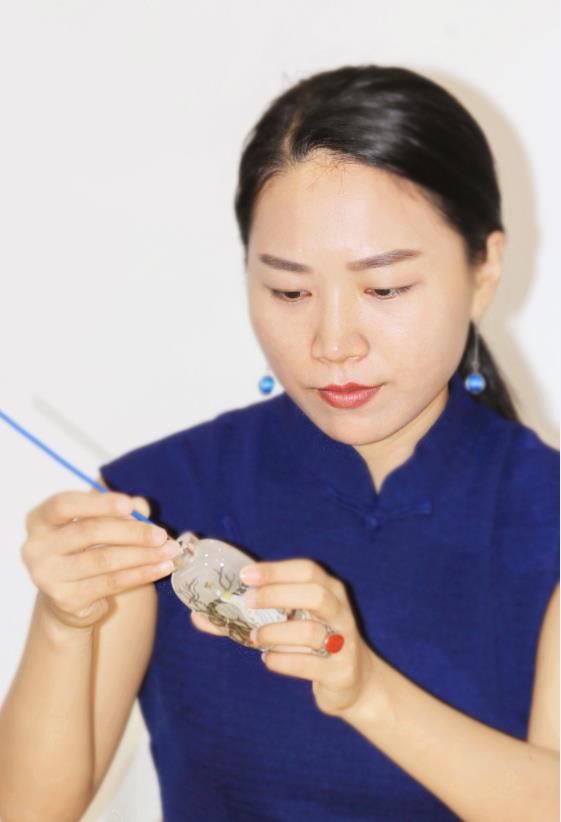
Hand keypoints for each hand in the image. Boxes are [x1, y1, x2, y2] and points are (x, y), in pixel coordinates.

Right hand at [21, 490, 180, 629]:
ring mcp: (48, 575)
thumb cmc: (85, 549)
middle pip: (89, 532)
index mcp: (40, 519)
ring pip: (104, 560)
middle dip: (132, 532)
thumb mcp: (97, 525)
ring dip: (143, 555)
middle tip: (162, 534)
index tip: (130, 504)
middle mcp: (36, 547)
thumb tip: (142, 507)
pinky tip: (161, 568)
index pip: (65, 504)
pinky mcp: (66, 599)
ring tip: (169, 551)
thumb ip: (119, 512)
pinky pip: (111, 582)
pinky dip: (141, 574)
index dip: (99, 503)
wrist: (69, 599)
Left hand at [191, 557, 379, 718]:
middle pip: (315, 593)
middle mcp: (339, 611)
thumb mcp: (286, 623)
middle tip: (247, 602)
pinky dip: (283, 661)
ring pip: (311, 630)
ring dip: (275, 632)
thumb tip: (197, 615)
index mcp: (328, 590)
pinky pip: (309, 663)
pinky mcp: (340, 670)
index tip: (246, 576)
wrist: (353, 680)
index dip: (275, 570)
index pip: (307, 570)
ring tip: (255, 638)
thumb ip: (245, 618)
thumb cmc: (310, 642)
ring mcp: (343, 641)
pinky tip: (269, 660)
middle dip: (277, 594)